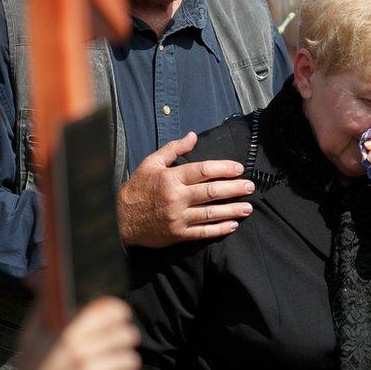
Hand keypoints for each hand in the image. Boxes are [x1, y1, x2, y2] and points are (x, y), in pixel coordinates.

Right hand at [10, 297, 140, 369]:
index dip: (120, 314)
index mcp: (67, 331)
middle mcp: (80, 350)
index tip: (120, 319)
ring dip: (123, 365)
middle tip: (117, 347)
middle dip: (125, 341)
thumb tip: (44, 275)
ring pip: (130, 360)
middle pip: (127, 335)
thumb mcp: (31, 332)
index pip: (110, 311)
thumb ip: (44, 303)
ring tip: (112, 368)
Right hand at [117, 132, 254, 247]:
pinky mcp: (178, 233)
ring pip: (211, 213)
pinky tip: (233, 225)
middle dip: (234, 189)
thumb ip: (173, 149)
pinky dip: (219, 229)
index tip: (239, 169)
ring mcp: (178, 217)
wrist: (121, 219)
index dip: (224, 169)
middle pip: (211, 191)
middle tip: (250, 186)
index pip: (203, 170)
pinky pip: (202, 232)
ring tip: (248, 207)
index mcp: (171, 178)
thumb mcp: (151, 163)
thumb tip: (193, 136)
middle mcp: (176, 197)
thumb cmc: (138, 188)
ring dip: (232, 210)